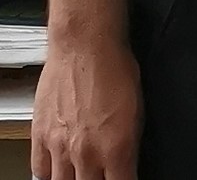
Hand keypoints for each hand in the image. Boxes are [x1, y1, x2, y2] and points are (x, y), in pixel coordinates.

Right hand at [32, 34, 140, 179]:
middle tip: (101, 175)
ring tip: (81, 174)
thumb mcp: (137, 112)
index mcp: (117, 148)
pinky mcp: (39, 136)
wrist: (85, 47)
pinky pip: (40, 170)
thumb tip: (127, 164)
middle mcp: (86, 153)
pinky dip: (49, 174)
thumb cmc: (116, 71)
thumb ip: (128, 145)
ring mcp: (59, 146)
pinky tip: (59, 171)